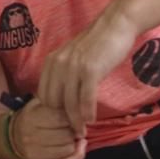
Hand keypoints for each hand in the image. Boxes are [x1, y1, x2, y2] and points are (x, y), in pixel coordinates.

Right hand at [10, 99, 86, 158]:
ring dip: (74, 143)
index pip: (60, 118)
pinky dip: (76, 158)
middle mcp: (30, 137)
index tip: (71, 117)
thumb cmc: (33, 117)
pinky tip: (77, 149)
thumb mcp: (38, 104)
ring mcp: (35, 154)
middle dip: (73, 131)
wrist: (15, 136)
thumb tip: (76, 110)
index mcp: (30, 119)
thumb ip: (55, 102)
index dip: (71, 117)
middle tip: (71, 129)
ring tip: (70, 138)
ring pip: (68, 149)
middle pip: (66, 135)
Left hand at [38, 8, 138, 133]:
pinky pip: (85, 98)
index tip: (61, 122)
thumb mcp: (73, 58)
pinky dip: (87, 112)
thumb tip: (62, 98)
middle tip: (72, 130)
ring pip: (69, 103)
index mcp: (51, 62)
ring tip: (81, 132)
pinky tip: (91, 120)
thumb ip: (65, 73)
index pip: (43, 94)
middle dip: (62, 119)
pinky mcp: (90, 70)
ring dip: (76, 121)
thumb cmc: (97, 44)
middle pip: (53, 101)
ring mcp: (73, 67)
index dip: (51, 111)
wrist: (115, 26)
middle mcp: (58, 64)